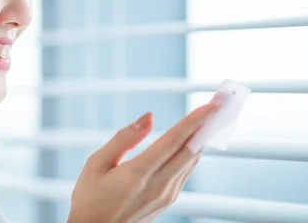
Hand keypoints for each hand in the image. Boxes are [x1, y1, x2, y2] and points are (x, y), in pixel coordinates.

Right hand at [67, 103, 217, 222]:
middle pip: (190, 150)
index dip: (195, 121)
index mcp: (138, 174)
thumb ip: (124, 138)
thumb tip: (149, 117)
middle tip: (219, 105)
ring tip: (210, 118)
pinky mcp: (166, 202)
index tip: (212, 105)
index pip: (174, 141)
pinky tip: (193, 142)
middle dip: (206, 126)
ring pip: (190, 162)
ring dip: (201, 139)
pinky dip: (191, 153)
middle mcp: (157, 186)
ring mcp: (165, 197)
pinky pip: (184, 172)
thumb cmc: (89, 198)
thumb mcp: (96, 164)